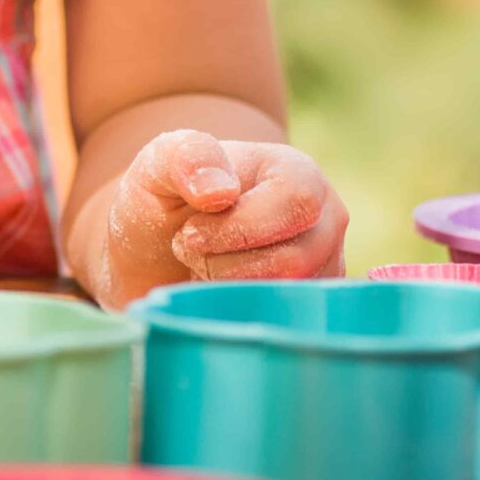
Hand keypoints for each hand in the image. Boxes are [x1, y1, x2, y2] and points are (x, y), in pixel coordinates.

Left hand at [94, 130, 345, 307]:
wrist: (155, 251)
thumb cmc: (166, 199)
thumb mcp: (160, 164)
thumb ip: (186, 157)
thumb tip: (220, 191)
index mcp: (296, 171)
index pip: (295, 201)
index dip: (240, 225)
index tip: (190, 233)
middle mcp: (324, 218)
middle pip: (295, 257)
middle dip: (226, 263)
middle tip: (188, 250)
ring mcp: (323, 265)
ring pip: (288, 294)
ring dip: (228, 287)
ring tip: (200, 265)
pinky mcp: (311, 303)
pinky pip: (285, 321)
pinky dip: (239, 310)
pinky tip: (215, 289)